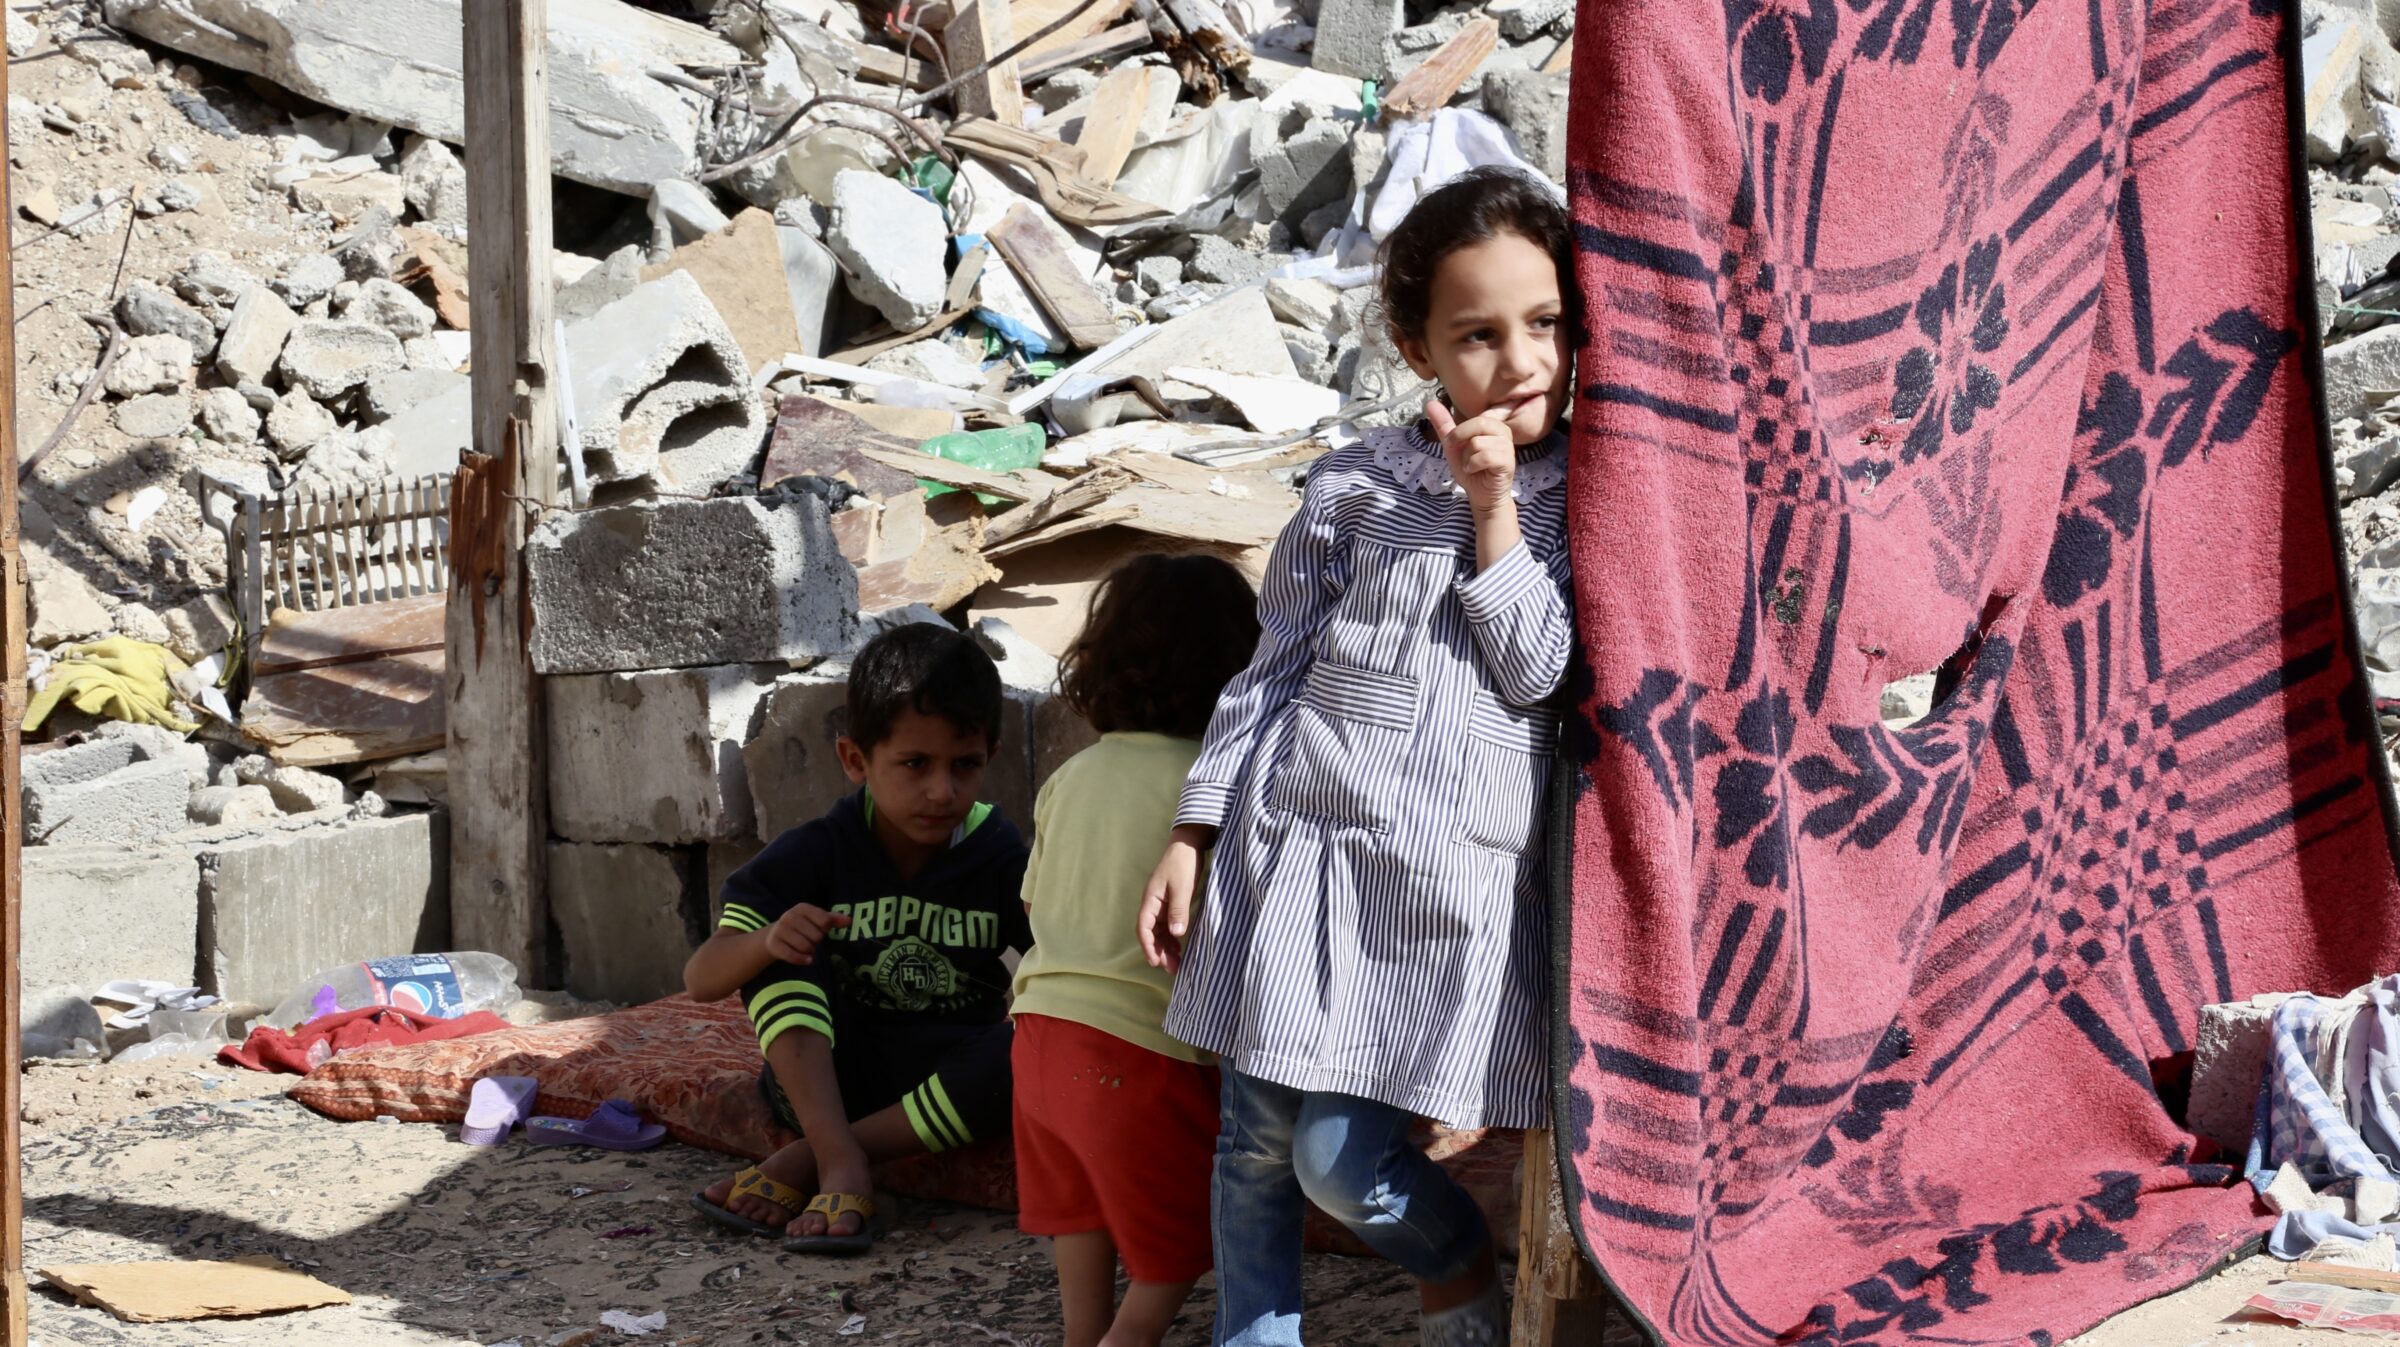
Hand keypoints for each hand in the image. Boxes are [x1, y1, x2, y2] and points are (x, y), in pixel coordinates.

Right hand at [763, 903, 849, 965]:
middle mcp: (789, 916)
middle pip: (816, 936)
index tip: (820, 929)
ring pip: (805, 947)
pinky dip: (802, 960)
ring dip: (810, 951)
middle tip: (811, 940)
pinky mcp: (773, 944)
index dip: (825, 929)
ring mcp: (780, 929)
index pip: (825, 921)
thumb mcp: (816, 920)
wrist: (775, 935)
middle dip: (816, 941)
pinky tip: (806, 960)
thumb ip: (833, 919)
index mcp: (802, 908)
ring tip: (807, 948)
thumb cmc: (802, 927)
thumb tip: (849, 920)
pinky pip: (792, 956)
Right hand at [1138, 826, 1211, 971]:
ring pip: (1160, 932)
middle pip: (1151, 933)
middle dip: (1159, 952)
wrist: (1189, 845)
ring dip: (1166, 948)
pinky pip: (1168, 926)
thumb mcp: (1182, 887)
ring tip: (1177, 964)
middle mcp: (1153, 904)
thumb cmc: (1183, 863)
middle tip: (1172, 969)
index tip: (1155, 962)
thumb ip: (1178, 910)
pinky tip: (1180, 948)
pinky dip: (1172, 938)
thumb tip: (1176, 934)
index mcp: (1150, 900)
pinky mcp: (1171, 904)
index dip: (1148, 946)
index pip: (1144, 927)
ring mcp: (1161, 905)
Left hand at [1427, 399, 1515, 518]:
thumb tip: (1430, 402)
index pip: (1474, 417)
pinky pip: (1485, 456)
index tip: (1456, 444)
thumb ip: (1444, 424)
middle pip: (1478, 423)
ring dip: (1467, 458)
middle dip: (1461, 440)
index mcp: (1492, 424)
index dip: (1459, 432)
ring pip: (1478, 442)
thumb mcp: (1452, 445)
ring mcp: (1507, 446)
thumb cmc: (1470, 468)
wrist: (1480, 494)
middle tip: (1461, 454)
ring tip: (1472, 466)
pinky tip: (1475, 470)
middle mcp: (1503, 431)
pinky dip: (1473, 465)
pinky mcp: (1508, 462)